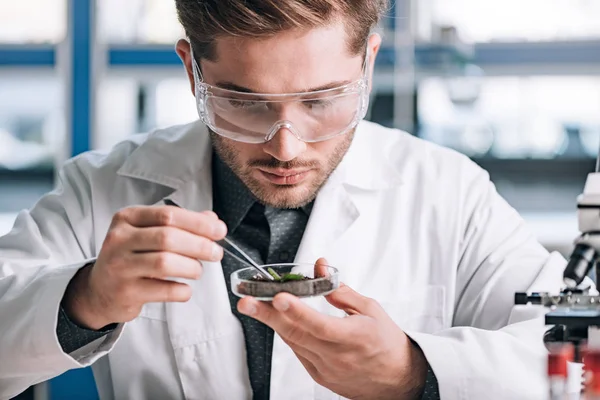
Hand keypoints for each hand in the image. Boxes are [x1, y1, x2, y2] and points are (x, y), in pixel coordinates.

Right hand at [62, 206, 226, 329]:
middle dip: (199, 245)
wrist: (100, 290)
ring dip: (191, 267)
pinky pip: (163, 290)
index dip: (198, 223)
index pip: (168, 214)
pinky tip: (185, 289)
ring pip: (165, 263)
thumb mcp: (149, 233)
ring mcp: (119, 267)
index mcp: (127, 218)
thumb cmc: (131, 257)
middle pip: (168, 237)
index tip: (219, 230)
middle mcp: (119, 240)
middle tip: (216, 253)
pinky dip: (181, 290)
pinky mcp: (125, 292)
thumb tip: (212, 220)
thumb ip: (180, 224)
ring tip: (198, 270)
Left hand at [237, 259, 427, 399]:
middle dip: (268, 316)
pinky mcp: (319, 376)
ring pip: (293, 342)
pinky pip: (297, 351)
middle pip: (297, 334)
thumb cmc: (386, 341)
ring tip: (253, 304)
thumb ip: (340, 289)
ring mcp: (326, 369)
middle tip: (246, 301)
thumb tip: (319, 267)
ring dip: (273, 322)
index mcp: (355, 338)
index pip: (320, 324)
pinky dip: (287, 333)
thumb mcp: (370, 309)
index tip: (279, 297)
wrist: (397, 379)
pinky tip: (278, 319)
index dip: (298, 311)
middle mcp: (338, 357)